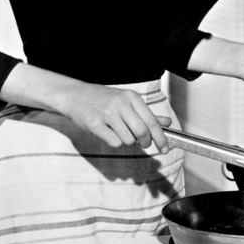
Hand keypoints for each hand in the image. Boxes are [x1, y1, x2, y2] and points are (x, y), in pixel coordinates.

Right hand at [55, 82, 171, 150]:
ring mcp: (107, 113)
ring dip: (127, 141)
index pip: (152, 121)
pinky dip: (114, 141)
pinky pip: (114, 142)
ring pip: (128, 139)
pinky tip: (108, 132)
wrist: (75, 95)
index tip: (165, 148)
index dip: (160, 137)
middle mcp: (120, 104)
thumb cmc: (103, 99)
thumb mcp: (127, 102)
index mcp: (131, 97)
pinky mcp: (95, 124)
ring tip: (119, 131)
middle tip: (143, 144)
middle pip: (142, 132)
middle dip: (145, 142)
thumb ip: (147, 113)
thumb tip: (167, 123)